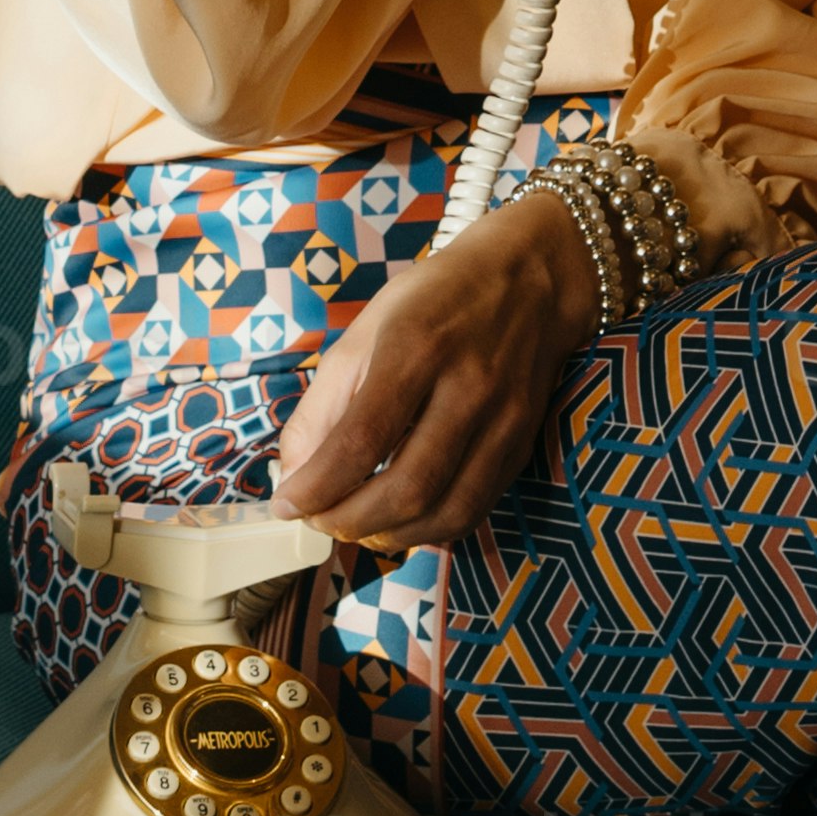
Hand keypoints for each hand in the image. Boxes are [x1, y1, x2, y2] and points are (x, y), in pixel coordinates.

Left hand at [269, 195, 596, 546]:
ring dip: (389, 537)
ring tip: (355, 527)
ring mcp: (503, 420)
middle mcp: (467, 386)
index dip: (318, 486)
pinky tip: (400, 521)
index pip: (362, 438)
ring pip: (446, 511)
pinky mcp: (521, 445)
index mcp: (417, 346)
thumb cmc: (435, 300)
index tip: (287, 505)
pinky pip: (474, 510)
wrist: (530, 279)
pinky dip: (429, 531)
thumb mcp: (366, 330)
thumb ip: (324, 403)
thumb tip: (296, 476)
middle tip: (319, 521)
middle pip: (408, 486)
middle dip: (350, 521)